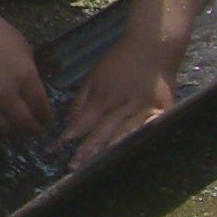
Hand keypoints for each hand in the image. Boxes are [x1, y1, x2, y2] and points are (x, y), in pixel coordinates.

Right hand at [0, 11, 53, 135]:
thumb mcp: (22, 47)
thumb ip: (29, 70)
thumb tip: (32, 87)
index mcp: (25, 77)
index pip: (41, 107)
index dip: (46, 116)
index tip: (46, 119)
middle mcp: (7, 94)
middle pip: (24, 123)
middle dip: (33, 129)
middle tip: (34, 129)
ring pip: (3, 128)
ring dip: (12, 130)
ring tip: (15, 128)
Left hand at [64, 35, 180, 162]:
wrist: (153, 47)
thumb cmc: (120, 60)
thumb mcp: (95, 75)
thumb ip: (82, 99)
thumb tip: (69, 121)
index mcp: (103, 97)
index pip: (82, 123)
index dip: (68, 138)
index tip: (54, 150)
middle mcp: (121, 107)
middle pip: (100, 134)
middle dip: (85, 152)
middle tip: (71, 169)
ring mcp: (142, 110)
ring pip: (123, 136)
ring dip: (108, 152)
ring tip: (95, 167)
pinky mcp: (162, 110)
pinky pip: (149, 129)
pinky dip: (140, 140)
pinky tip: (131, 152)